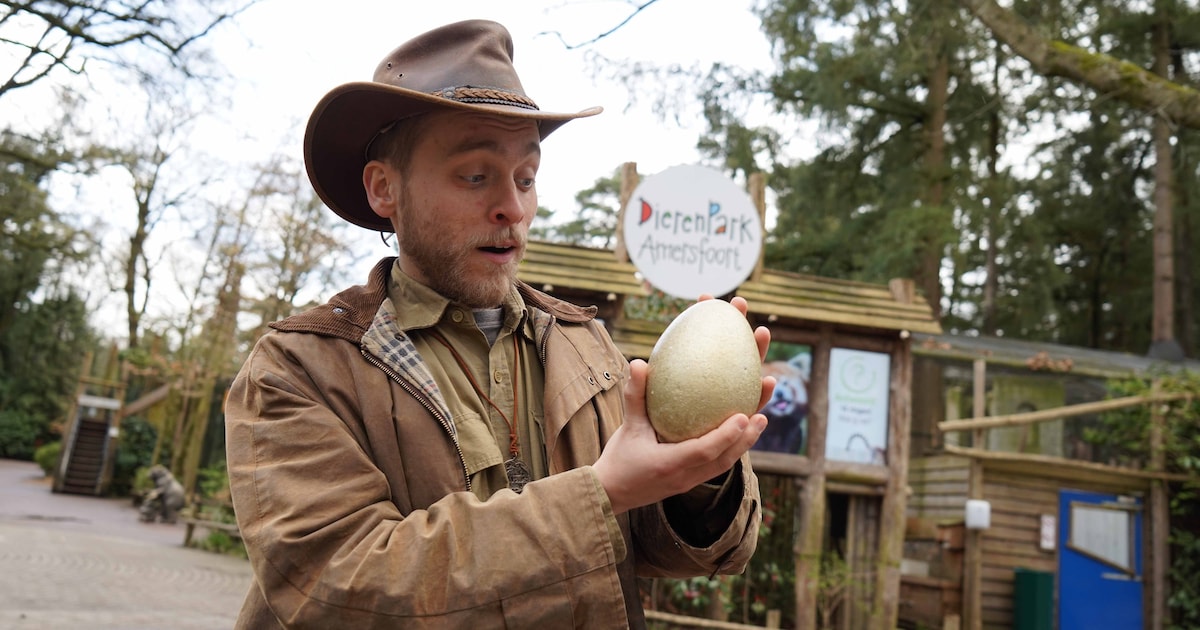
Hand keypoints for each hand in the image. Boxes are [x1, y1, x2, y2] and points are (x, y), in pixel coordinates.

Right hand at [592, 295, 775, 514]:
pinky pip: (718, 464)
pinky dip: (733, 447)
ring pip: (726, 464)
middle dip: (748, 437)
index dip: (726, 436)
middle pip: (725, 459)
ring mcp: (691, 481)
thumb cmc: (618, 459)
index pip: (704, 452)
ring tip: (761, 418)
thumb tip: (639, 362)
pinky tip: (741, 428)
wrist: (611, 493)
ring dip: (746, 442)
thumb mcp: (626, 427)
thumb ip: (635, 396)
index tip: (744, 416)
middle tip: (764, 415)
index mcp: (669, 465)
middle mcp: (685, 477)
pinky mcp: (692, 481)